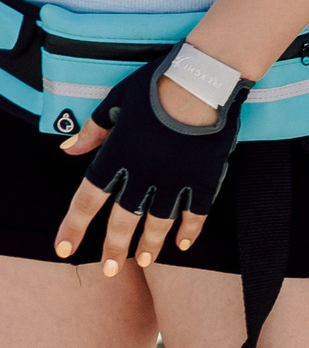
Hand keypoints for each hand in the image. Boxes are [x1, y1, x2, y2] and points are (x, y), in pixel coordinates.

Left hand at [55, 62, 229, 274]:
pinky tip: (184, 243)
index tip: (64, 248)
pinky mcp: (203, 177)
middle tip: (110, 269)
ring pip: (158, 222)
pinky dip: (190, 229)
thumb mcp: (116, 102)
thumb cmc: (158, 85)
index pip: (87, 201)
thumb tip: (67, 148)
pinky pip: (196, 211)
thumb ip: (92, 130)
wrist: (204, 79)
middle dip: (114, 248)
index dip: (73, 227)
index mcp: (116, 156)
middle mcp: (141, 174)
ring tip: (146, 260)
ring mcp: (174, 178)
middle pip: (122, 221)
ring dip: (150, 244)